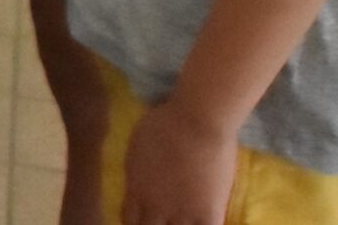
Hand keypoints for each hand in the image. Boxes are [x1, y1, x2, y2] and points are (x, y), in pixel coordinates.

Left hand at [123, 99, 239, 224]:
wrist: (197, 122)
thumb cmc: (164, 124)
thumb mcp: (137, 148)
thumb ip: (137, 172)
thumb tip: (138, 182)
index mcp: (136, 191)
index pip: (129, 222)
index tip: (142, 221)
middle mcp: (156, 208)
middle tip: (163, 220)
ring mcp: (182, 214)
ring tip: (183, 221)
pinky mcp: (208, 214)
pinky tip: (206, 223)